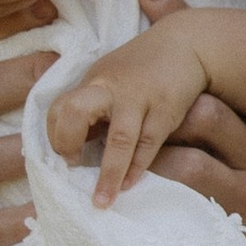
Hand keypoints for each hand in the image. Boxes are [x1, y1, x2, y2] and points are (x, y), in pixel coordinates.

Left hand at [48, 19, 211, 203]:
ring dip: (108, 174)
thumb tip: (77, 144)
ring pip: (118, 139)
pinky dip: (136, 168)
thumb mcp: (111, 76)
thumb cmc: (145, 65)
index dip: (57, 136)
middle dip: (66, 144)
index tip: (66, 156)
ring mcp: (139, 98)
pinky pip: (148, 145)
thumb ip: (94, 105)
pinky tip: (129, 185)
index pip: (59, 108)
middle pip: (74, 112)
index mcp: (93, 80)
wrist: (189, 43)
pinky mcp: (165, 110)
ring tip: (102, 202)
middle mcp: (110, 87)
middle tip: (72, 168)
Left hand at [142, 86, 245, 245]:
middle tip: (135, 133)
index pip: (232, 97)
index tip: (168, 102)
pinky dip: (158, 201)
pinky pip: (187, 207)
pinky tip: (135, 205)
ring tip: (124, 168)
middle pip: (203, 113)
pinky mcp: (240, 234)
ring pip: (187, 157)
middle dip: (165, 117)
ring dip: (152, 160)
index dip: (193, 94)